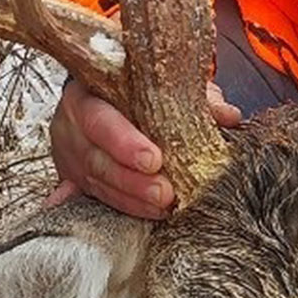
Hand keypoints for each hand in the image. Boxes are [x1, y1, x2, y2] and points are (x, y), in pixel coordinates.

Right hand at [45, 78, 242, 218]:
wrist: (96, 94)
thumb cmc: (128, 87)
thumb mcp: (157, 83)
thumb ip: (191, 96)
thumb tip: (228, 115)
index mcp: (86, 94)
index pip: (100, 120)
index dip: (125, 143)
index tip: (154, 160)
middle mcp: (71, 127)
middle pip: (98, 160)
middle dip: (133, 182)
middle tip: (165, 194)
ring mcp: (70, 156)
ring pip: (98, 184)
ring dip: (132, 199)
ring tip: (163, 207)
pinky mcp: (74, 179)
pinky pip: (96, 198)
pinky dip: (122, 207)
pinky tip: (147, 214)